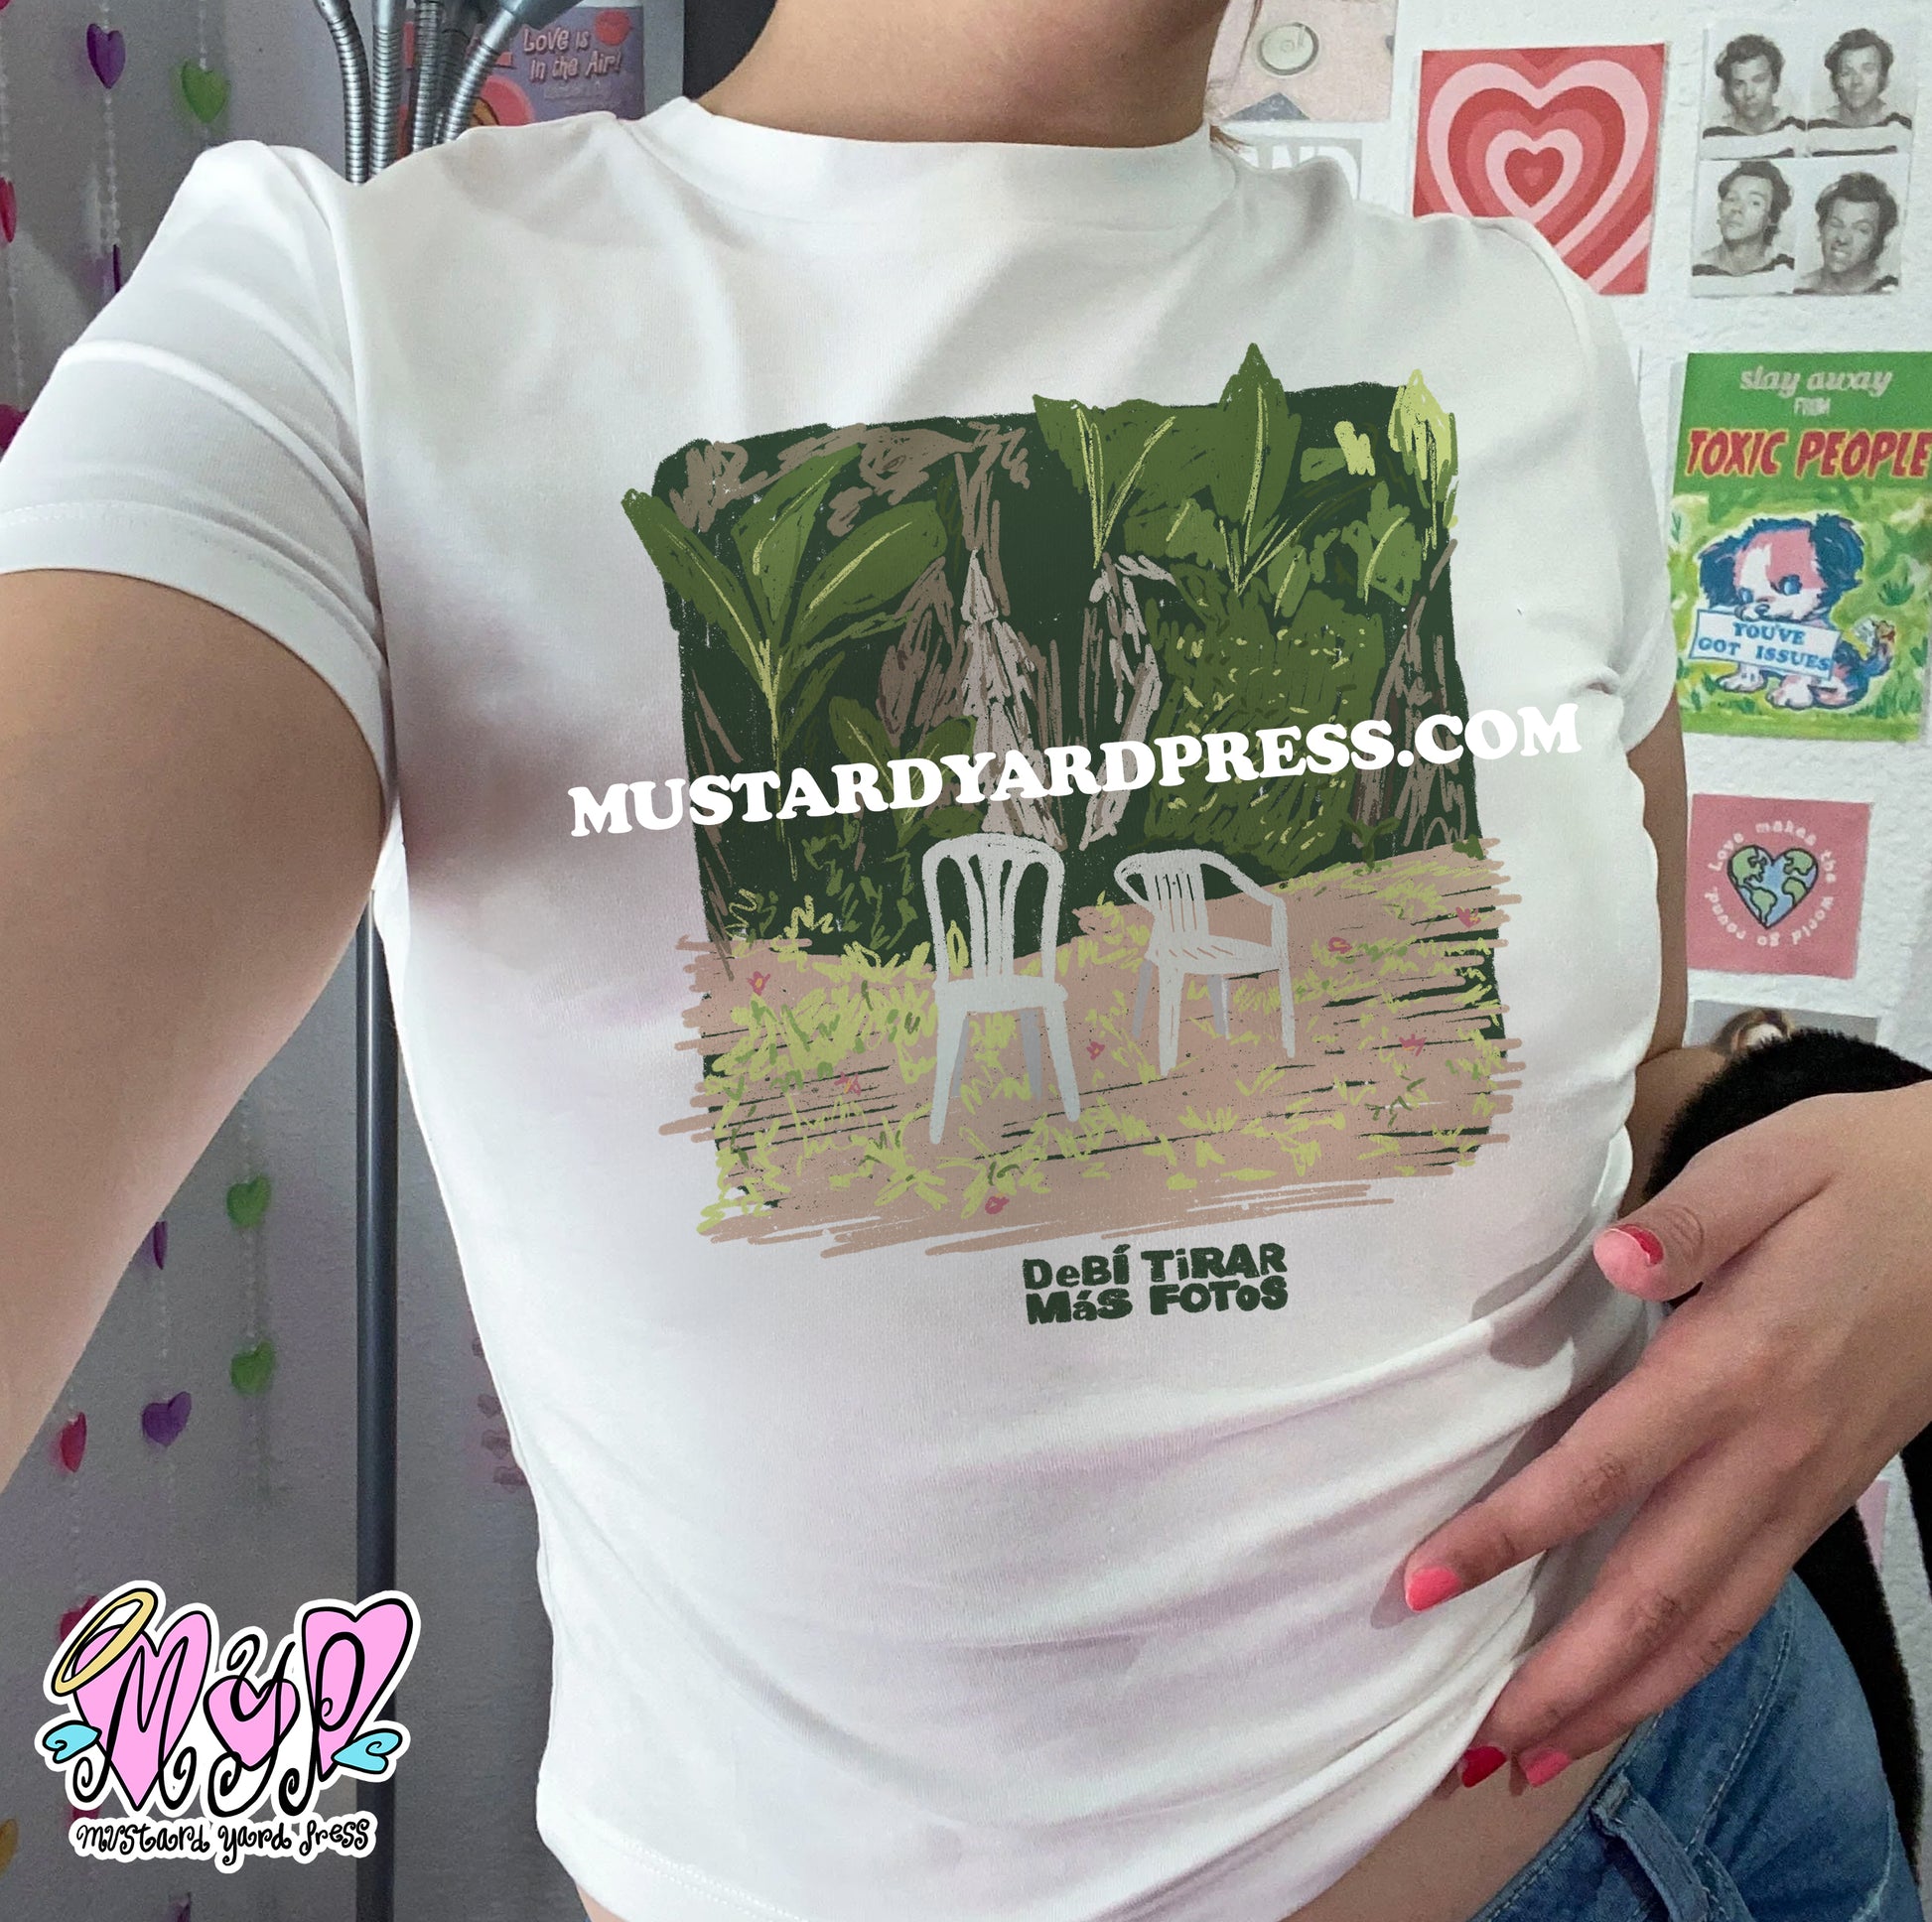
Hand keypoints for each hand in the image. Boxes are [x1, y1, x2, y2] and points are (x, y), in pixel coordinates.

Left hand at [1401, 1080, 1931, 1792]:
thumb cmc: (1864, 1175)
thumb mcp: (1777, 1161)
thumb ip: (1691, 1217)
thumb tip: (1615, 1259)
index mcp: (1741, 1363)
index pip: (1604, 1469)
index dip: (1512, 1534)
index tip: (1424, 1580)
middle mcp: (1772, 1448)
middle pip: (1657, 1588)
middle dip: (1565, 1673)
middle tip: (1473, 1741)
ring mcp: (1806, 1486)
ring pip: (1709, 1621)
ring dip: (1621, 1697)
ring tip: (1534, 1755)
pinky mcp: (1824, 1497)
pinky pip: (1748, 1603)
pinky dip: (1686, 1666)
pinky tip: (1632, 1696)